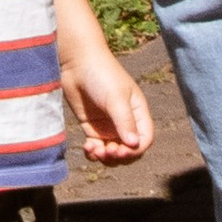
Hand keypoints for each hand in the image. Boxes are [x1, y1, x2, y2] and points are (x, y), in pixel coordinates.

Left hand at [62, 38, 153, 164]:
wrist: (76, 63)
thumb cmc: (101, 74)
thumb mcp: (116, 97)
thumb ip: (124, 121)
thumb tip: (133, 145)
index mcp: (138, 112)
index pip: (145, 139)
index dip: (136, 150)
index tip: (121, 150)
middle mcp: (125, 122)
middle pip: (129, 150)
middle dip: (120, 156)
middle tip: (108, 151)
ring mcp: (108, 126)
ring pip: (112, 153)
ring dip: (106, 158)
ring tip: (94, 150)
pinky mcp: (92, 128)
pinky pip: (96, 149)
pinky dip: (93, 153)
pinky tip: (88, 148)